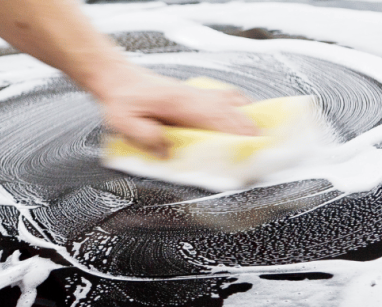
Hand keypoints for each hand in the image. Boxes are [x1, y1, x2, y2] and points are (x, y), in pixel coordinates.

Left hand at [97, 66, 258, 157]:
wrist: (118, 78)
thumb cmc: (121, 98)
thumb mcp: (124, 122)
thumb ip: (146, 138)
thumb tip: (167, 153)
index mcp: (180, 103)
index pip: (217, 120)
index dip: (237, 135)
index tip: (251, 147)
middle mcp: (194, 96)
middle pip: (232, 112)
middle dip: (250, 131)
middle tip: (264, 148)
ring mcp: (197, 93)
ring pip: (233, 103)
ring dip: (247, 119)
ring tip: (260, 135)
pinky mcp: (195, 94)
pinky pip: (226, 97)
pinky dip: (240, 106)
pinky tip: (245, 114)